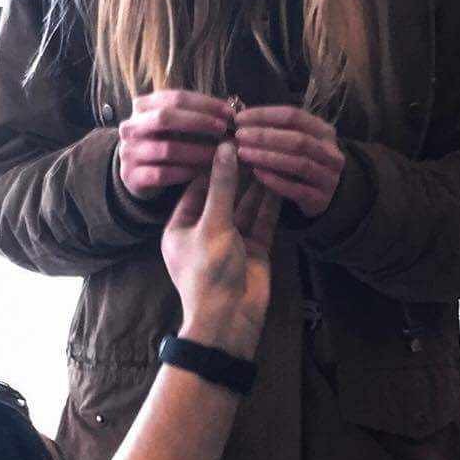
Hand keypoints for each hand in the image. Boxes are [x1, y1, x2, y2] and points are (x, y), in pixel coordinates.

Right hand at [118, 89, 231, 198]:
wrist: (136, 173)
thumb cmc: (164, 143)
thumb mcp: (173, 124)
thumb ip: (195, 115)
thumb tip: (231, 112)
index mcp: (143, 106)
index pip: (176, 98)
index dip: (205, 104)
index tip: (230, 113)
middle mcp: (131, 127)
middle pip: (166, 118)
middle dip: (200, 122)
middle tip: (224, 130)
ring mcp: (129, 152)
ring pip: (168, 149)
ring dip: (198, 152)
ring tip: (219, 155)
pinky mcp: (132, 176)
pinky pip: (163, 174)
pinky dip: (186, 173)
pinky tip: (203, 173)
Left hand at [160, 143, 277, 360]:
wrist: (229, 320)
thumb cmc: (209, 274)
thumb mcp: (213, 225)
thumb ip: (221, 186)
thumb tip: (225, 149)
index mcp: (180, 227)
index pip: (195, 187)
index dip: (211, 164)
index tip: (225, 138)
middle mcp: (205, 231)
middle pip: (222, 195)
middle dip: (236, 172)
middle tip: (251, 141)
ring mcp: (231, 241)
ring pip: (244, 206)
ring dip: (255, 185)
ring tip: (268, 154)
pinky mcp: (254, 249)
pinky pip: (261, 221)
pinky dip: (269, 203)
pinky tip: (278, 179)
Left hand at [234, 104, 344, 218]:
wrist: (325, 196)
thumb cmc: (302, 163)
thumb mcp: (296, 142)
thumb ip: (276, 131)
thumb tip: (242, 120)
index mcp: (324, 132)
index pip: (294, 116)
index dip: (265, 115)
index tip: (240, 118)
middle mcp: (331, 153)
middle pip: (298, 139)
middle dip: (265, 136)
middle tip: (239, 136)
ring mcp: (329, 177)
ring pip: (299, 164)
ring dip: (268, 157)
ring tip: (243, 153)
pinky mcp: (321, 199)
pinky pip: (297, 189)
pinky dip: (275, 180)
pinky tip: (256, 173)